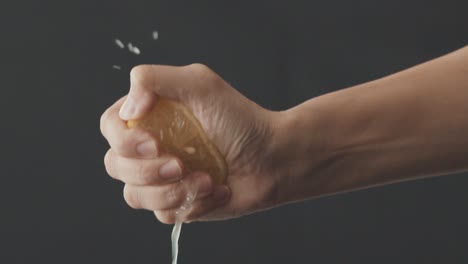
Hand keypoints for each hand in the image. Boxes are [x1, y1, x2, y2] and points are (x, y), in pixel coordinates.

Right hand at [101, 64, 280, 222]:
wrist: (273, 158)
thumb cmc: (241, 120)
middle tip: (182, 164)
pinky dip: (192, 204)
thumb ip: (153, 80)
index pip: (111, 127)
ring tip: (207, 179)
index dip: (123, 140)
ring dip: (172, 190)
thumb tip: (127, 109)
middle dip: (147, 170)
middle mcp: (151, 147)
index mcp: (151, 116)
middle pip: (115, 165)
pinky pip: (164, 213)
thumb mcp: (200, 84)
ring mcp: (163, 177)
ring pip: (135, 195)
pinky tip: (216, 189)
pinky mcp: (177, 202)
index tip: (154, 142)